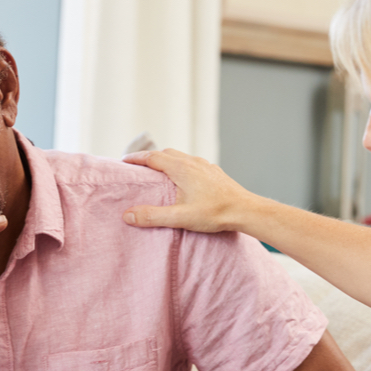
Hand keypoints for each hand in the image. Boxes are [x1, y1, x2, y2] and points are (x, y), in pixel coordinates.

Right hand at [122, 148, 253, 232]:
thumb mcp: (180, 217)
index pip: (152, 157)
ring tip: (158, 170)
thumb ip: (153, 216)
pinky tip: (184, 178)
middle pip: (166, 153)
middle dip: (150, 157)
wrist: (246, 210)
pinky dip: (181, 165)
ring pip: (181, 157)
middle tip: (138, 165)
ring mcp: (206, 166)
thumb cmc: (215, 213)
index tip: (124, 161)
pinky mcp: (215, 173)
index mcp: (182, 168)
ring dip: (166, 160)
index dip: (136, 158)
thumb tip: (127, 215)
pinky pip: (193, 163)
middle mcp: (193, 162)